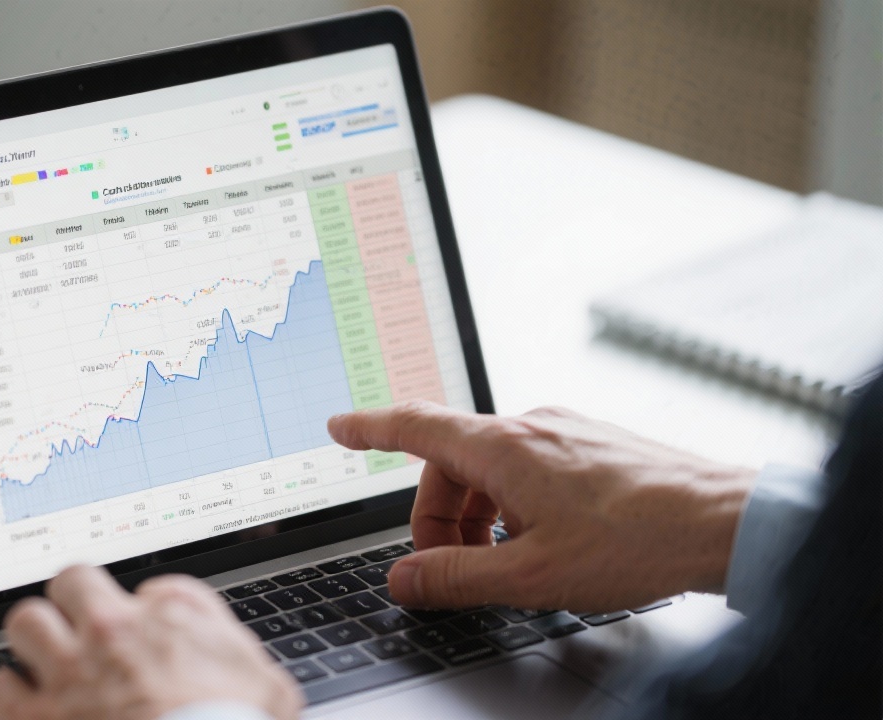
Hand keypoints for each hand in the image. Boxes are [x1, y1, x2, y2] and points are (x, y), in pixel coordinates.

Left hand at [0, 565, 301, 719]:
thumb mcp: (268, 685)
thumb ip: (230, 644)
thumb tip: (202, 628)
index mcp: (170, 617)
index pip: (147, 584)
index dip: (143, 608)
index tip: (142, 628)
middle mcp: (112, 632)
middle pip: (72, 581)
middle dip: (74, 602)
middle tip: (82, 628)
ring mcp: (69, 673)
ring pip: (25, 621)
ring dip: (33, 640)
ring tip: (43, 659)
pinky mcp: (36, 717)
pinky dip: (5, 696)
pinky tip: (21, 705)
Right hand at [328, 402, 756, 612]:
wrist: (726, 522)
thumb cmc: (637, 541)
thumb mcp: (530, 574)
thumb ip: (455, 578)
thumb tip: (403, 579)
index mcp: (504, 447)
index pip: (415, 426)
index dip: (369, 428)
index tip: (339, 426)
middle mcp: (529, 425)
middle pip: (450, 463)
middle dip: (437, 517)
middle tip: (449, 570)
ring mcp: (563, 429)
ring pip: (490, 467)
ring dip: (477, 515)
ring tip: (503, 563)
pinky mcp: (589, 442)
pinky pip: (527, 466)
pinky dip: (512, 503)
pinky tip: (540, 541)